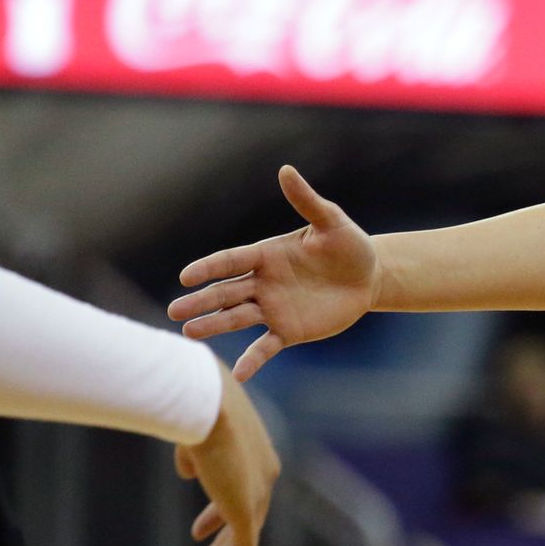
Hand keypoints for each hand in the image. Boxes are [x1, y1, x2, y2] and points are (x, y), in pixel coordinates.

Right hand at [168, 165, 378, 380]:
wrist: (370, 278)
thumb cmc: (350, 246)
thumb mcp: (332, 222)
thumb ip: (307, 201)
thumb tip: (286, 170)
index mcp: (267, 255)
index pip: (231, 261)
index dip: (209, 268)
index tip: (186, 276)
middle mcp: (263, 283)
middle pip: (225, 292)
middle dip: (201, 302)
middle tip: (174, 311)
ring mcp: (273, 308)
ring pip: (237, 318)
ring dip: (214, 325)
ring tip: (189, 332)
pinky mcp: (289, 331)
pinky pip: (266, 346)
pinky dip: (252, 360)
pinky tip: (238, 375)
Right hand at [173, 362, 280, 545]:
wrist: (206, 404)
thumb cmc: (195, 408)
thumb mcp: (196, 432)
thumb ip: (196, 455)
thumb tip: (188, 471)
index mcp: (257, 457)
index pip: (244, 494)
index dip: (218, 516)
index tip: (198, 532)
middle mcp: (265, 476)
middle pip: (247, 521)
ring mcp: (259, 494)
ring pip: (244, 541)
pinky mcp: (247, 510)